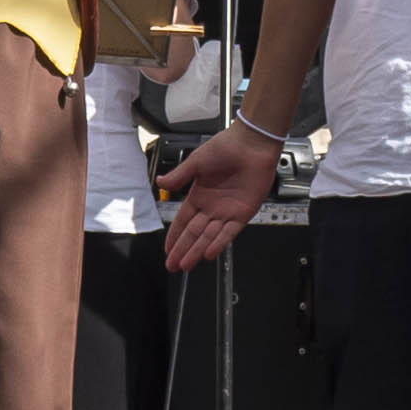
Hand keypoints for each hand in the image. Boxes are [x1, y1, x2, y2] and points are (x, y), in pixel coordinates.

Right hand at [157, 126, 280, 270]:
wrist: (251, 144)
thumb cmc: (226, 147)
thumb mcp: (196, 162)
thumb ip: (179, 176)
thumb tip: (160, 183)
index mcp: (199, 195)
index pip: (183, 221)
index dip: (174, 236)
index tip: (167, 250)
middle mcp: (212, 207)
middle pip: (193, 234)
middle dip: (182, 250)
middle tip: (172, 265)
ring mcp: (227, 212)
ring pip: (208, 237)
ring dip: (197, 251)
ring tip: (185, 265)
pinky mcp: (243, 213)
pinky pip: (229, 232)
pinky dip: (218, 243)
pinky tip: (208, 254)